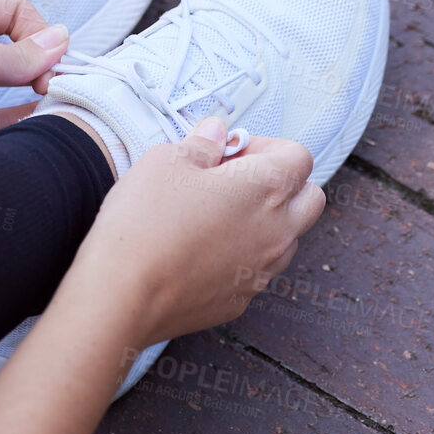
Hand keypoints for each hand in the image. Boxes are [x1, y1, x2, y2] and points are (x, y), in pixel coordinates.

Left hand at [0, 0, 69, 160]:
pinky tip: (35, 126)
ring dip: (29, 89)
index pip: (9, 7)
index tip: (54, 63)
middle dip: (37, 57)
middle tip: (54, 82)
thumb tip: (59, 39)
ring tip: (54, 102)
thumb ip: (17, 54)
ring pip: (0, 80)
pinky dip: (15, 119)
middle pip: (6, 40)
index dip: (37, 31)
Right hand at [58, 118, 324, 348]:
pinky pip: (258, 271)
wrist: (124, 296)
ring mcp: (263, 270)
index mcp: (266, 187)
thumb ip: (201, 144)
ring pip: (288, 238)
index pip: (299, 156)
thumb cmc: (144, 225)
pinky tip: (202, 253)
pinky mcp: (242, 299)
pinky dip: (242, 257)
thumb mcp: (165, 161)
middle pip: (310, 198)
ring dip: (267, 222)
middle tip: (236, 180)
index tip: (232, 152)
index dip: (265, 147)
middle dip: (283, 184)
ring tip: (218, 218)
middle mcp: (277, 230)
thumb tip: (216, 134)